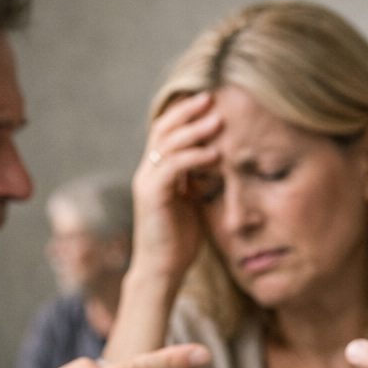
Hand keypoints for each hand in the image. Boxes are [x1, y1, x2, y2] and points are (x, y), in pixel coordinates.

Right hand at [130, 92, 223, 285]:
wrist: (162, 271)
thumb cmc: (180, 242)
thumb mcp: (193, 203)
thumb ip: (199, 180)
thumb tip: (220, 161)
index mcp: (157, 171)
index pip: (167, 131)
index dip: (186, 113)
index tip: (210, 101)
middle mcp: (147, 171)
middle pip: (164, 128)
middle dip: (188, 110)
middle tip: (212, 96)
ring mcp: (146, 181)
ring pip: (167, 143)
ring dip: (194, 129)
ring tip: (217, 120)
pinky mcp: (151, 195)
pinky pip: (172, 167)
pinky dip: (194, 157)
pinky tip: (214, 154)